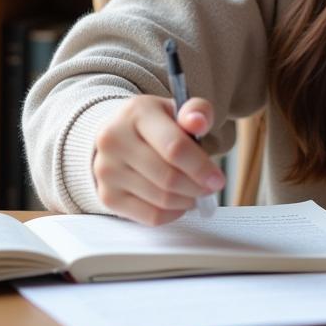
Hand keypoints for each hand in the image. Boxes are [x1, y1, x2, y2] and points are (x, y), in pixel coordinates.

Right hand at [93, 95, 224, 224]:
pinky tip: (180, 202)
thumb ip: (196, 111)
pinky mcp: (106, 196)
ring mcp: (106, 171)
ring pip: (160, 199)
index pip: (174, 147)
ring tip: (197, 192)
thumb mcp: (178, 108)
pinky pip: (149, 216)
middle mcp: (114, 141)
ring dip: (187, 200)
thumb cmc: (157, 123)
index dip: (200, 167)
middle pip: (167, 177)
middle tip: (211, 187)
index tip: (218, 179)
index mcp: (136, 113)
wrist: (119, 134)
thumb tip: (199, 122)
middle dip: (197, 187)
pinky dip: (172, 214)